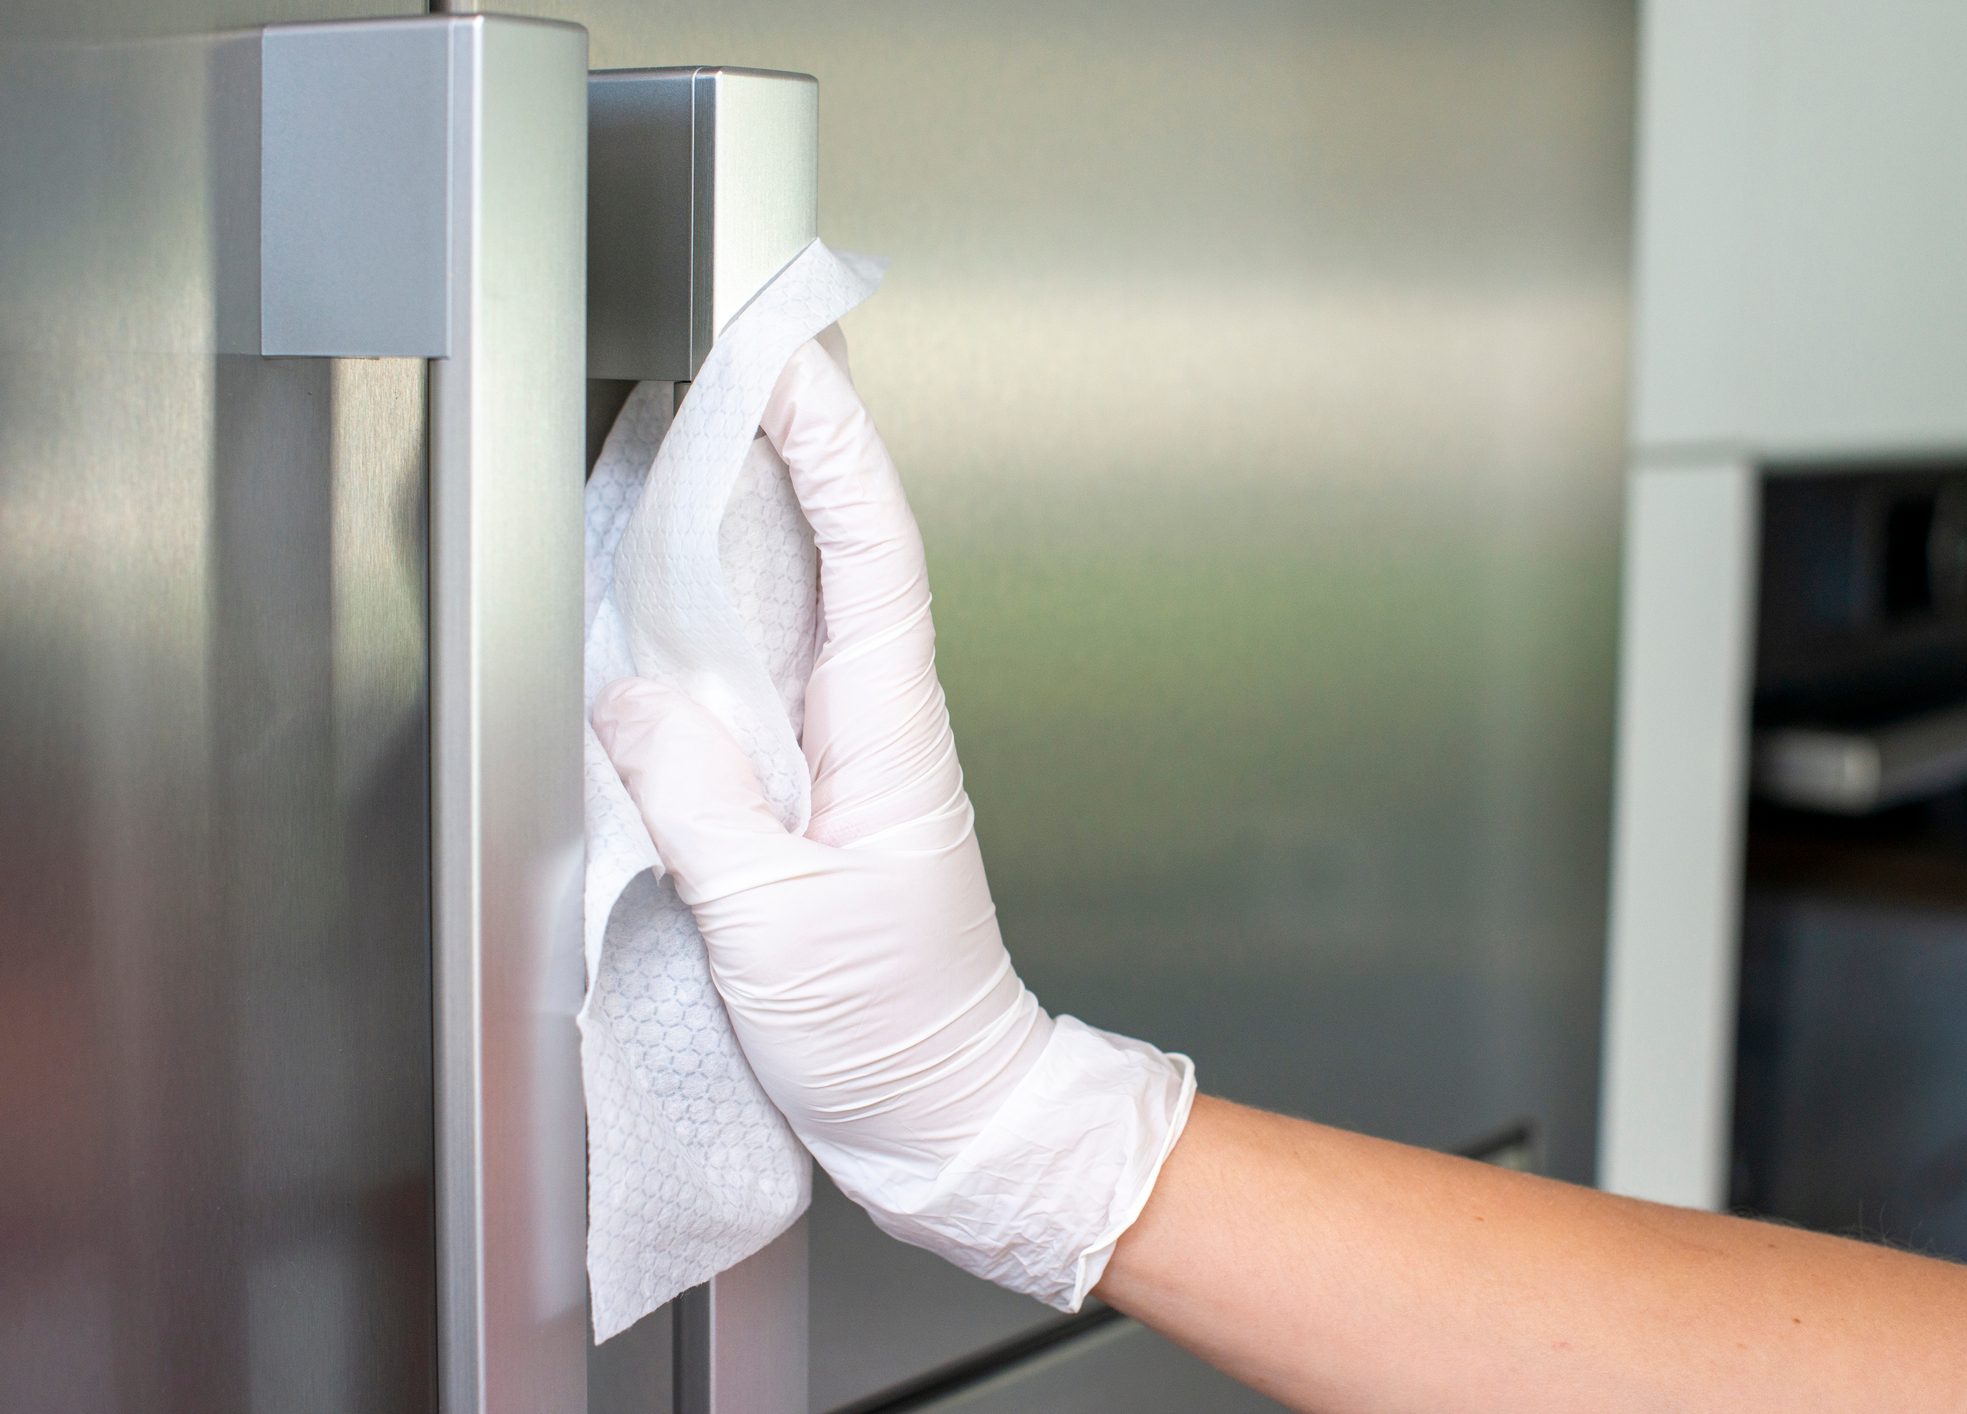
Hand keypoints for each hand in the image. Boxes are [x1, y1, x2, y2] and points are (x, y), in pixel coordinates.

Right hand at [592, 337, 1193, 1307]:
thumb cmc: (887, 1028)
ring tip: (719, 437)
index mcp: (888, 736)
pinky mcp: (825, 793)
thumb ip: (698, 799)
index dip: (829, 447)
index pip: (870, 551)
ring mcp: (855, 755)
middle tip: (745, 360)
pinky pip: (780, 673)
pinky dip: (744, 607)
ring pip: (814, 603)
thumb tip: (632, 698)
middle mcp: (879, 725)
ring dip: (775, 512)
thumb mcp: (773, 919)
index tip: (786, 363)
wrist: (944, 1105)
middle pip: (848, 550)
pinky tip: (698, 594)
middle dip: (803, 444)